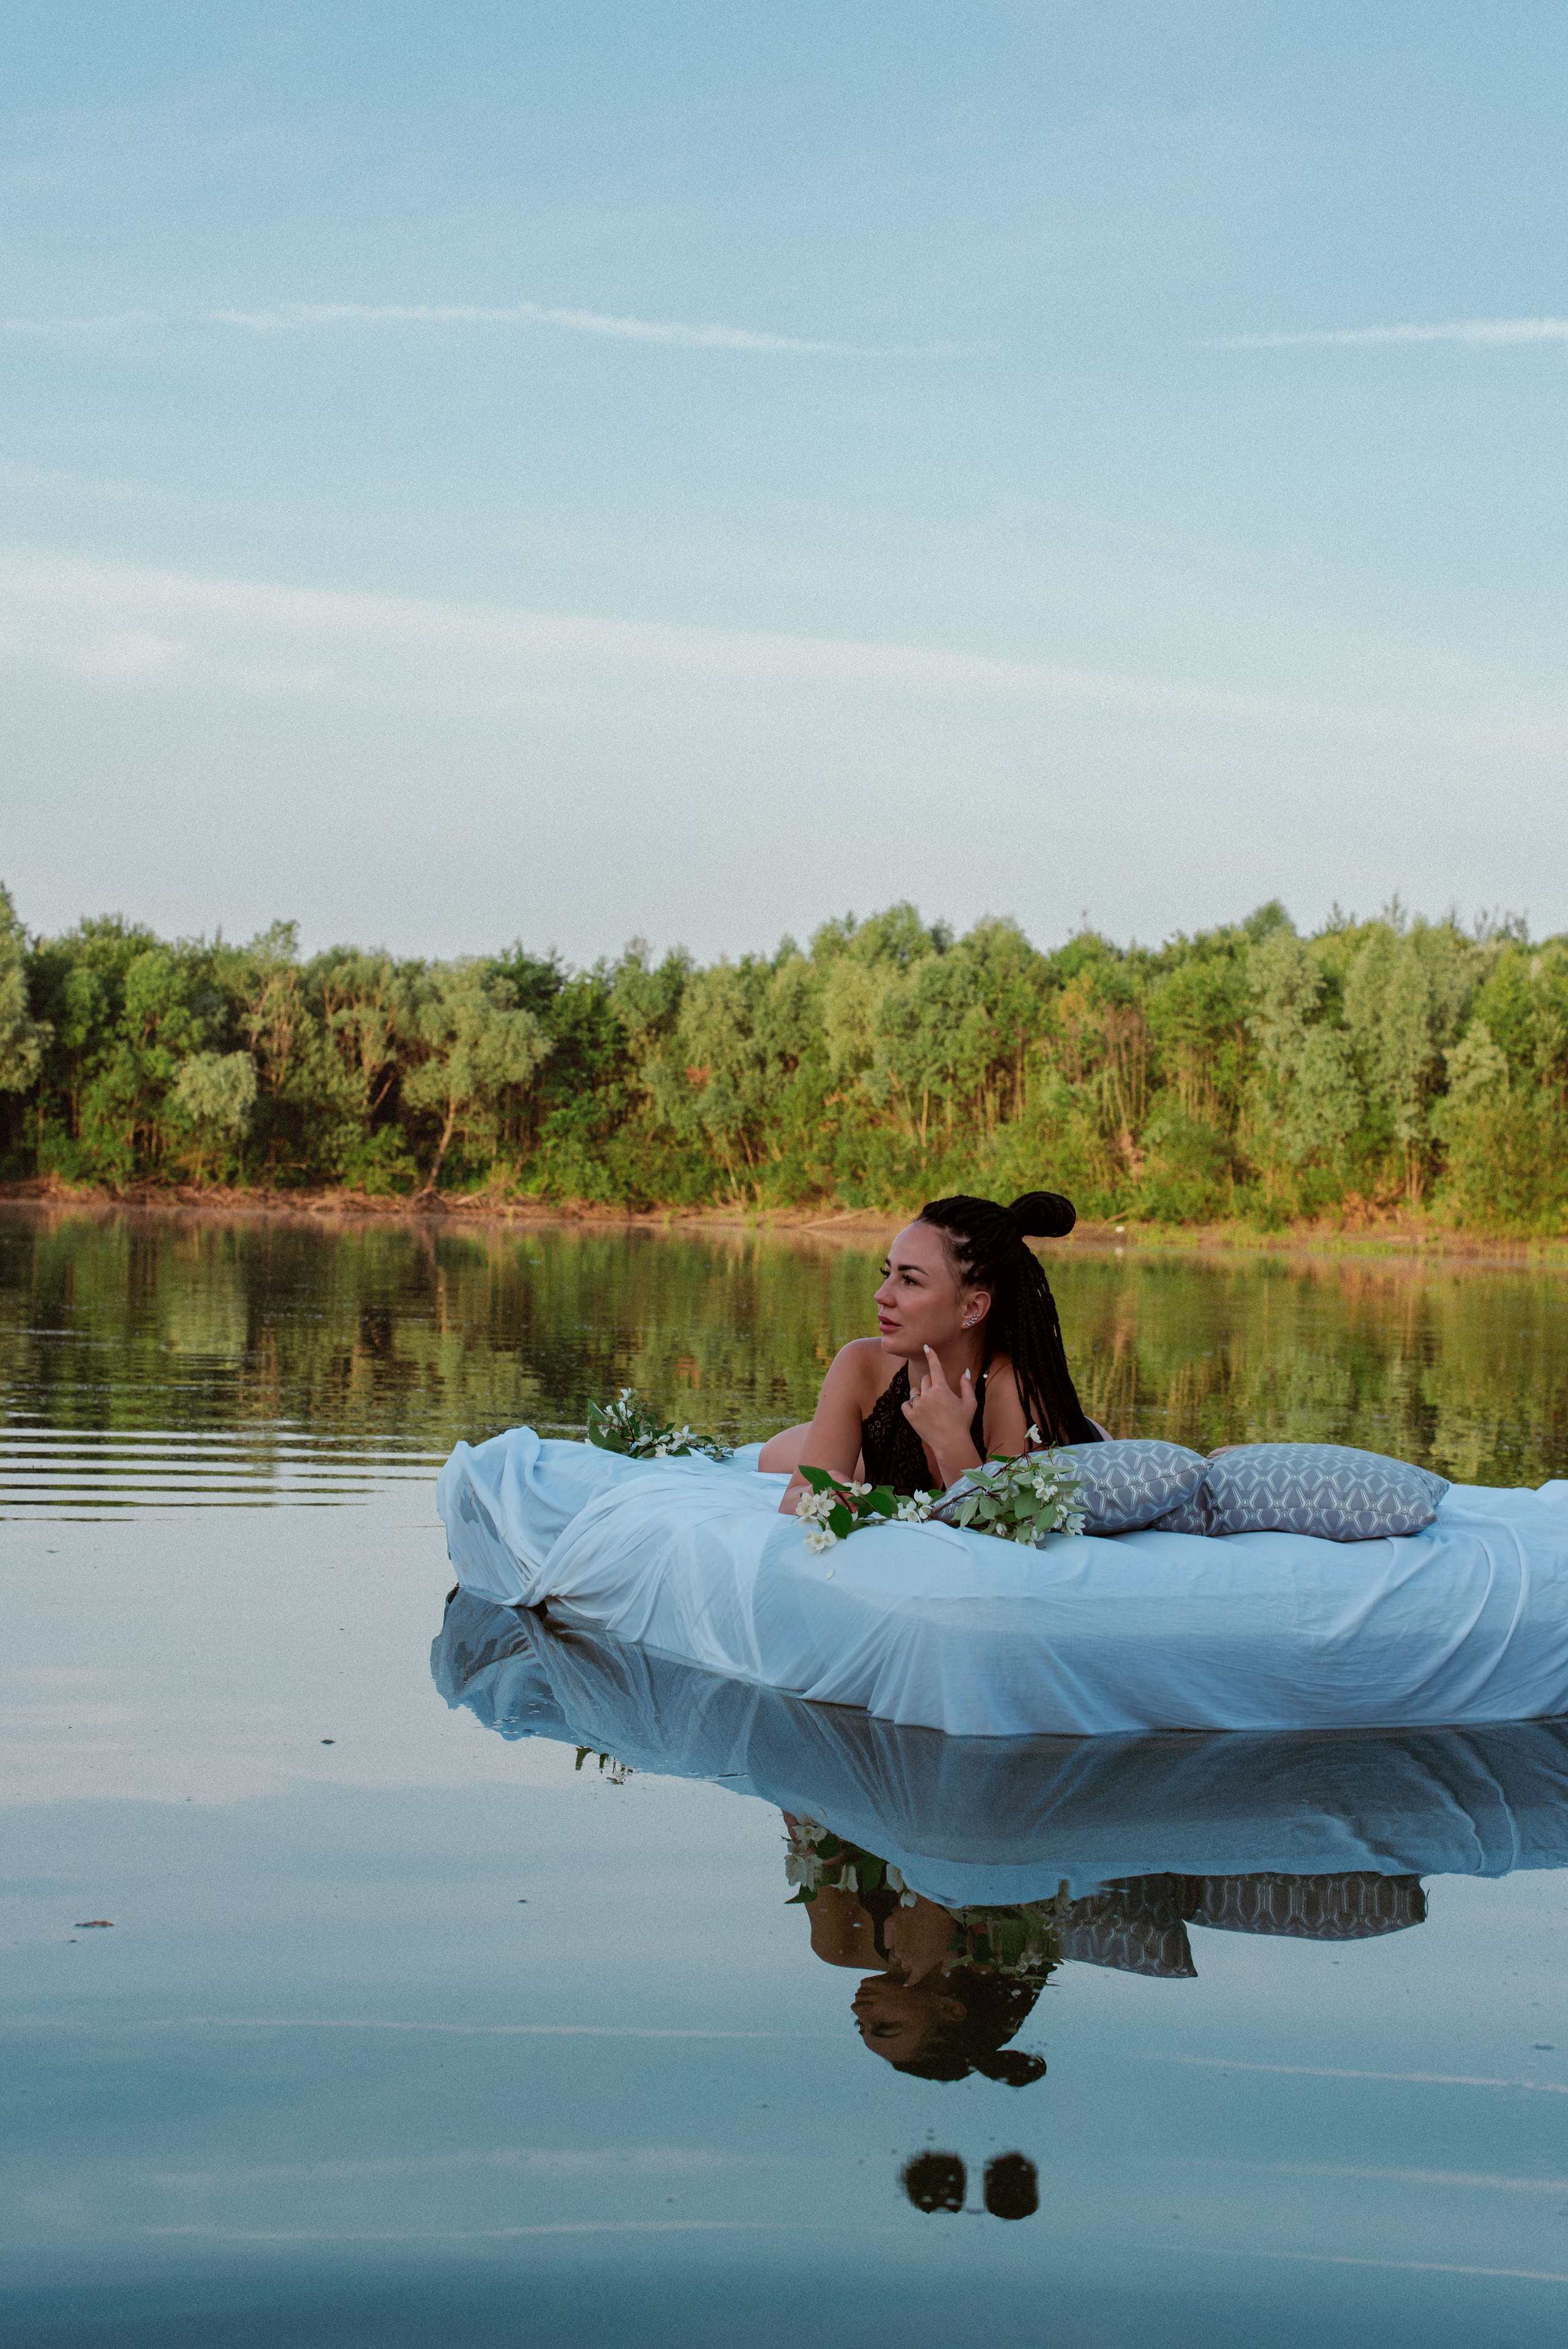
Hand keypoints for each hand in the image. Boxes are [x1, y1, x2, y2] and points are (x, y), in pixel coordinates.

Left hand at [901, 1347, 980, 1479]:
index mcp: (942, 1389)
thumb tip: (965, 1372)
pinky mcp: (910, 1416)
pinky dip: (911, 1406)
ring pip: (914, 1391)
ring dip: (920, 1394)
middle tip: (939, 1398)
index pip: (935, 1367)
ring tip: (929, 1407)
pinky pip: (906, 1404)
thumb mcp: (970, 1403)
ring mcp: (918, 1405)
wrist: (951, 1444)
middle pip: (925, 1380)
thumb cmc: (962, 1423)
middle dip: (931, 1385)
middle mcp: (928, 1394)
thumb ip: (966, 1385)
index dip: (931, 1355)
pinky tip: (919, 1412)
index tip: (926, 1347)